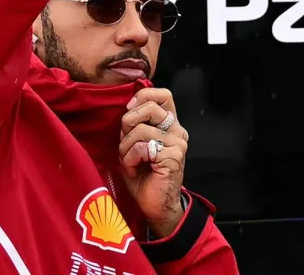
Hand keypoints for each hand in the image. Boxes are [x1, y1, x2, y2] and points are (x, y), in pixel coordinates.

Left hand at [118, 87, 190, 237]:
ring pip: (141, 129)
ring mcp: (178, 143)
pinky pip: (142, 147)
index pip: (163, 95)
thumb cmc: (144, 177)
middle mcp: (178, 131)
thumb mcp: (135, 146)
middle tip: (125, 142)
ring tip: (129, 162)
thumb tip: (127, 109)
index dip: (143, 96)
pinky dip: (130, 159)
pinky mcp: (173, 156)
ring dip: (126, 147)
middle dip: (128, 122)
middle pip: (150, 107)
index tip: (129, 110)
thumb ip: (135, 127)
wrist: (156, 207)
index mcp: (170, 125)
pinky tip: (134, 170)